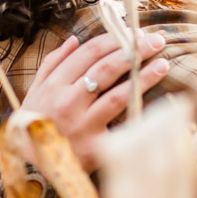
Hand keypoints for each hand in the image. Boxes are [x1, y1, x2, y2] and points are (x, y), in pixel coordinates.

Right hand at [19, 31, 167, 169]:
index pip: (88, 53)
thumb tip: (75, 39)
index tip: (133, 33)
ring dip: (143, 77)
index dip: (114, 39)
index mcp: (55, 84)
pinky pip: (121, 125)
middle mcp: (68, 101)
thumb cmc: (37, 122)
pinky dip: (139, 111)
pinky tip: (158, 101)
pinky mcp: (95, 146)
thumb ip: (53, 62)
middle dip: (133, 51)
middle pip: (105, 68)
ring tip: (162, 64)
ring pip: (117, 94)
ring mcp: (82, 124)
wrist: (34, 164)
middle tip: (155, 41)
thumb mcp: (36, 89)